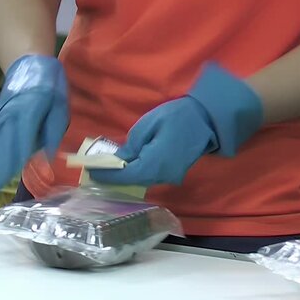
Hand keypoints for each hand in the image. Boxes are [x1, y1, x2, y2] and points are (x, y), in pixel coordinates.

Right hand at [0, 55, 68, 190]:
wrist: (27, 60)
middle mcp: (10, 117)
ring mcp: (2, 115)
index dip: (13, 166)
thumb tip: (49, 156)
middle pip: (2, 148)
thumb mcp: (60, 106)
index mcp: (28, 115)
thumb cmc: (49, 83)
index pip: (19, 145)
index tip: (7, 182)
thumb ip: (54, 131)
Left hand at [89, 63, 262, 185]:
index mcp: (154, 165)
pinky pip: (150, 176)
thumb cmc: (177, 117)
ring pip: (141, 180)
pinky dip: (136, 172)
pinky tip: (126, 166)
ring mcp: (169, 176)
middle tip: (95, 171)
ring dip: (124, 176)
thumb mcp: (148, 125)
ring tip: (107, 168)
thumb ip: (131, 146)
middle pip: (132, 181)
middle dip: (113, 177)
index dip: (106, 175)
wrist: (209, 119)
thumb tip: (119, 160)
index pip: (124, 176)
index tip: (90, 173)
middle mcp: (161, 176)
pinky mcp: (174, 172)